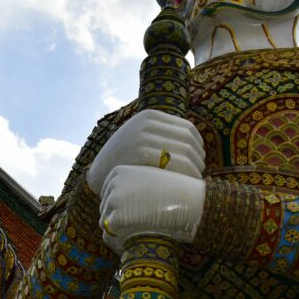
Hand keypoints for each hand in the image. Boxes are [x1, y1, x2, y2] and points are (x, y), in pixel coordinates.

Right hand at [86, 109, 205, 194]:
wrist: (99, 172)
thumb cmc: (124, 158)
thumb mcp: (139, 135)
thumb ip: (160, 133)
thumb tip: (193, 141)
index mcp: (149, 115)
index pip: (187, 128)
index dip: (198, 145)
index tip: (199, 158)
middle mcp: (147, 123)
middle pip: (188, 139)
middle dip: (198, 157)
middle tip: (199, 171)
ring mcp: (144, 136)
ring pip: (184, 151)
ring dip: (195, 167)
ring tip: (194, 179)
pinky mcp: (141, 153)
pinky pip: (175, 163)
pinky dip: (186, 174)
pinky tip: (187, 183)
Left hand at [98, 165, 205, 253]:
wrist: (189, 202)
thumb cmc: (175, 192)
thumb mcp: (148, 180)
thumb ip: (131, 187)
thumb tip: (118, 206)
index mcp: (118, 172)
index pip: (107, 194)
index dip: (119, 208)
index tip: (132, 217)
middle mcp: (112, 184)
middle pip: (105, 209)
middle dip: (116, 221)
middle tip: (134, 231)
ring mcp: (113, 201)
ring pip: (105, 223)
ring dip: (117, 233)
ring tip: (134, 239)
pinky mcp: (117, 218)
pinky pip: (110, 236)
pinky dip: (118, 243)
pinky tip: (132, 245)